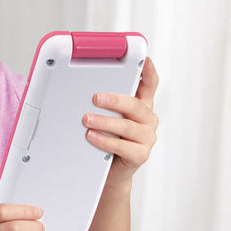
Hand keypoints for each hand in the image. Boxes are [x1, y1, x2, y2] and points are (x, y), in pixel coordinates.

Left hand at [83, 57, 158, 185]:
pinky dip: (105, 140)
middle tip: (95, 97)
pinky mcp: (140, 155)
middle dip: (115, 100)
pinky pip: (123, 146)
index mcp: (141, 105)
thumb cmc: (106, 139)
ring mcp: (146, 137)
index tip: (144, 60)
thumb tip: (80, 87)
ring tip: (87, 119)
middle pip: (135, 105)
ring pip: (128, 126)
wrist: (109, 171)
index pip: (149, 84)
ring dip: (105, 121)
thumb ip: (102, 102)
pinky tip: (92, 136)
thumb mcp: (107, 116)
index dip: (148, 72)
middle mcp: (147, 119)